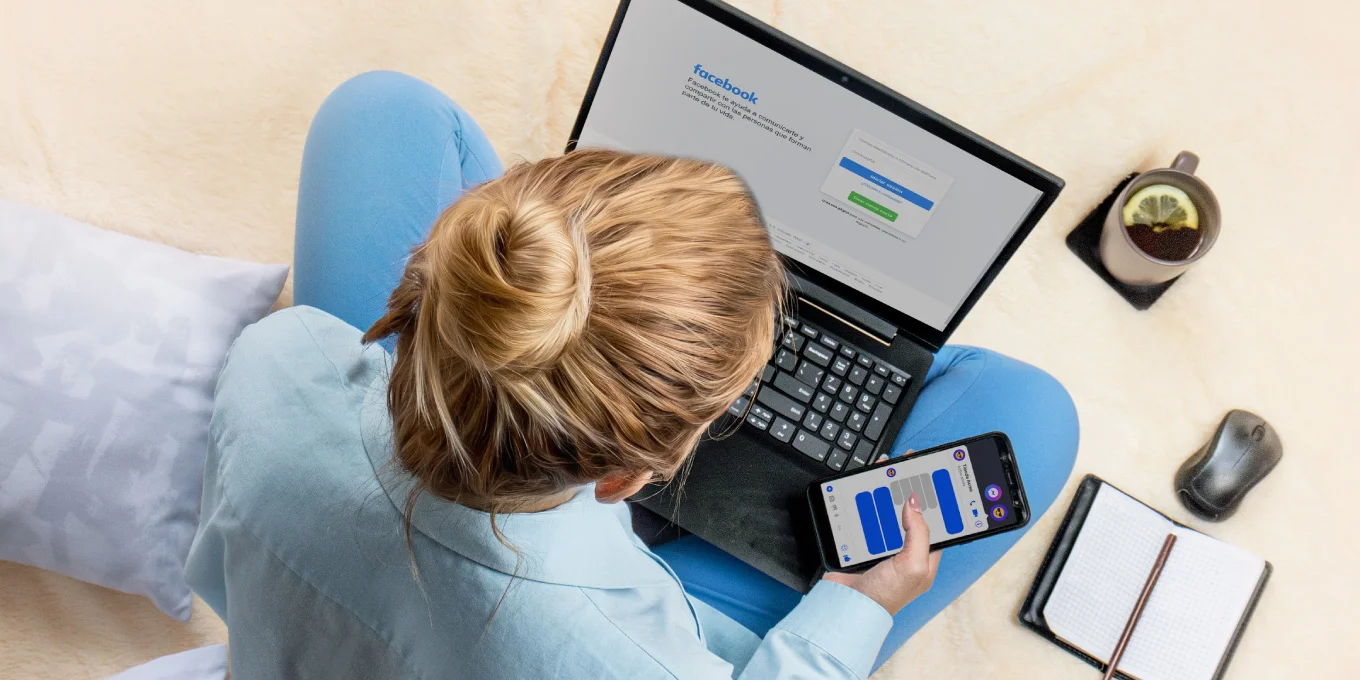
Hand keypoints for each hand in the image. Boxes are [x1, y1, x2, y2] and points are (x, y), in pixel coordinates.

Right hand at [824, 492, 940, 615]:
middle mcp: (903, 556)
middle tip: (901, 483)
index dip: (932, 509)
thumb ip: (919, 533)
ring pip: (885, 522)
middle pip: (908, 521)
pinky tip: (863, 508)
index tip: (928, 489)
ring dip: (881, 509)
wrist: (848, 604)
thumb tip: (915, 504)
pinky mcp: (861, 550)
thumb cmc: (885, 595)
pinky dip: (863, 518)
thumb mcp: (914, 564)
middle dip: (905, 504)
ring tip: (882, 490)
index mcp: (923, 561)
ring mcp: (881, 552)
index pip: (934, 529)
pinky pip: (865, 527)